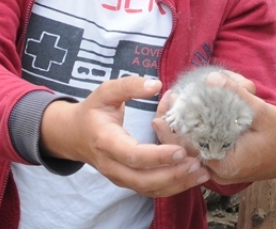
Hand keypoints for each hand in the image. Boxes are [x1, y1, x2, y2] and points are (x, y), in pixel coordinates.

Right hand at [40, 75, 207, 195]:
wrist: (74, 135)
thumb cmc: (93, 111)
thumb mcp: (105, 92)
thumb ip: (129, 86)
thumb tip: (156, 84)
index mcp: (105, 141)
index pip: (132, 155)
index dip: (157, 156)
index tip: (181, 150)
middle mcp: (111, 165)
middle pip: (142, 179)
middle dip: (172, 174)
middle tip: (197, 163)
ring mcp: (118, 177)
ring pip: (148, 189)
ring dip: (176, 184)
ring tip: (201, 173)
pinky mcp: (127, 181)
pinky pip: (150, 190)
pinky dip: (172, 187)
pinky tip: (192, 178)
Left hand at [170, 73, 275, 183]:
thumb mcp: (262, 113)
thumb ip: (236, 96)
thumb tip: (212, 78)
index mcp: (225, 164)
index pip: (188, 147)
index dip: (173, 127)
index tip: (163, 107)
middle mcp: (221, 172)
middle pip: (187, 150)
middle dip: (175, 126)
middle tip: (168, 101)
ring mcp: (225, 170)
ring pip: (195, 151)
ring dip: (186, 130)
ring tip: (177, 106)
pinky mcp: (229, 164)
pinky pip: (207, 149)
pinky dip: (200, 135)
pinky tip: (196, 117)